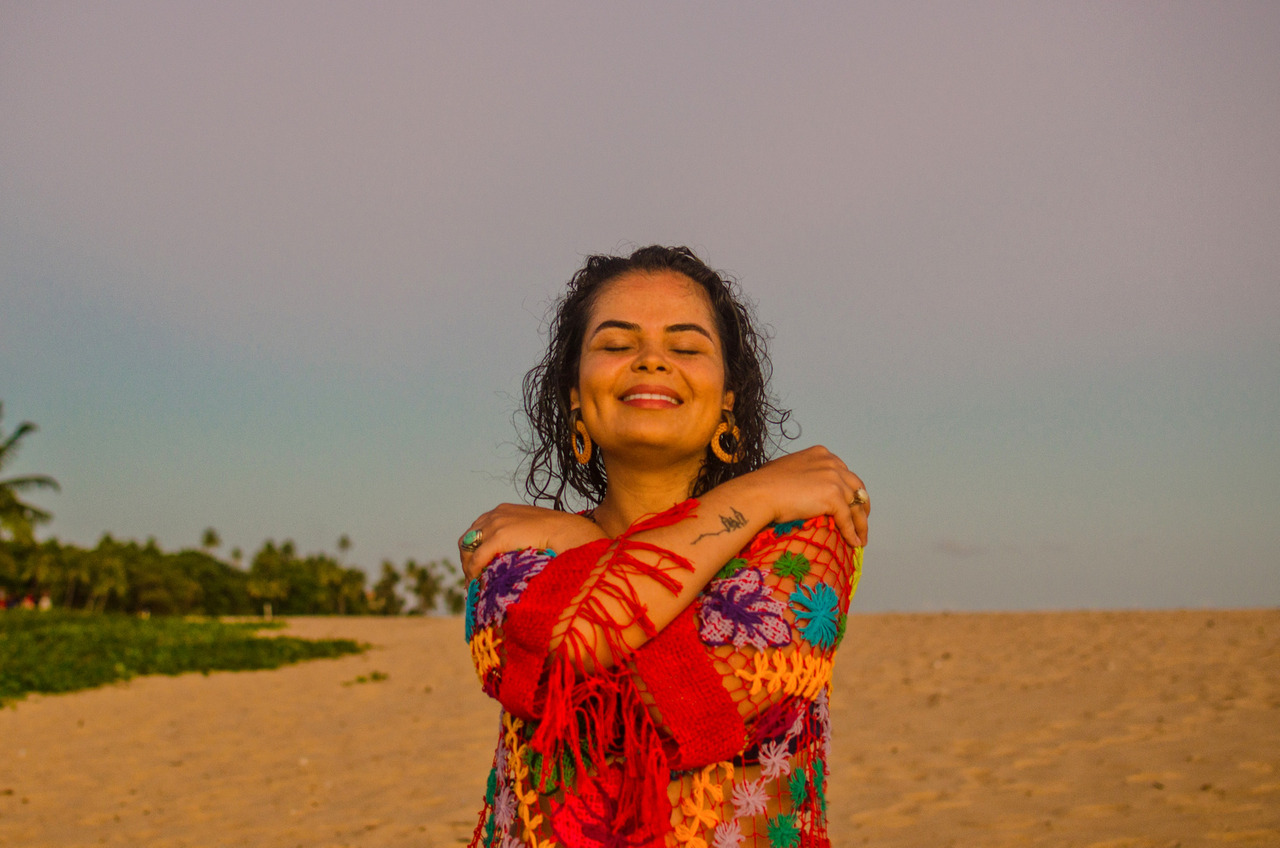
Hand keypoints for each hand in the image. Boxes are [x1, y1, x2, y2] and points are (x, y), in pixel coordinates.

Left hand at [458, 504, 606, 580]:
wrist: (569, 532)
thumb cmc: (560, 536)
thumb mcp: (534, 532)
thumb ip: (521, 538)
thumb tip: (517, 555)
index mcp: (504, 511)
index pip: (478, 529)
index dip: (475, 549)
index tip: (479, 565)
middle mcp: (495, 515)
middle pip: (468, 538)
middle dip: (468, 557)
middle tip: (474, 576)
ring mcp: (496, 524)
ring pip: (467, 548)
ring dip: (469, 566)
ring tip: (476, 582)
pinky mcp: (498, 537)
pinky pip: (476, 558)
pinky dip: (473, 571)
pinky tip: (478, 582)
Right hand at [743, 446, 869, 548]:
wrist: (760, 493)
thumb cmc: (763, 483)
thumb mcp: (787, 468)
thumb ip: (801, 473)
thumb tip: (799, 486)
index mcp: (821, 454)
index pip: (844, 473)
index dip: (849, 490)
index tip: (850, 502)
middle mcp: (832, 463)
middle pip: (856, 487)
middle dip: (861, 505)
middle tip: (861, 520)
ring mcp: (834, 479)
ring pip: (856, 505)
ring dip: (860, 523)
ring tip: (861, 538)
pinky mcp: (833, 497)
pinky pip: (848, 518)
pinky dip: (852, 532)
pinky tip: (853, 542)